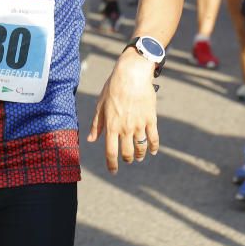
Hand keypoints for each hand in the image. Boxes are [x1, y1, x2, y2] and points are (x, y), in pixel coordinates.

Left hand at [88, 49, 158, 172]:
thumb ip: (96, 124)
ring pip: (140, 147)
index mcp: (111, 126)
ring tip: (138, 156)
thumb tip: (91, 139)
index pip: (111, 152)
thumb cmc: (113, 88)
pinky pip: (153, 138)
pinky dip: (153, 147)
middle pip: (127, 152)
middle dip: (127, 159)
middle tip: (127, 159)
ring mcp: (139, 124)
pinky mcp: (151, 119)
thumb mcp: (100, 105)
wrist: (131, 75)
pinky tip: (152, 151)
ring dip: (139, 155)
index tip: (113, 171)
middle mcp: (125, 128)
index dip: (112, 164)